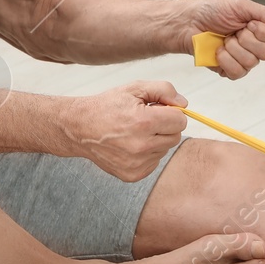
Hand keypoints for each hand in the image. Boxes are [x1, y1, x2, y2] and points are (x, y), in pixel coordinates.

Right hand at [67, 81, 188, 180]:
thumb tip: (184, 104)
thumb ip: (163, 90)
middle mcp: (141, 146)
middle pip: (175, 137)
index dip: (171, 112)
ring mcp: (136, 163)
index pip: (180, 120)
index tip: (158, 109)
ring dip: (156, 140)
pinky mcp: (132, 175)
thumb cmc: (108, 106)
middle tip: (146, 120)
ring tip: (135, 132)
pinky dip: (147, 154)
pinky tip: (131, 145)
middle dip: (166, 126)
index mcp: (144, 122)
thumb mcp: (134, 88)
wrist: (80, 128)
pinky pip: (154, 163)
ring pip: (164, 150)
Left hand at [182, 0, 264, 79]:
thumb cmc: (212, 11)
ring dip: (234, 48)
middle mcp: (255, 47)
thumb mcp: (241, 6)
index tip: (250, 24)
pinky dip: (226, 59)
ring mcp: (243, 60)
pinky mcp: (229, 70)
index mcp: (260, 30)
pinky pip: (237, 72)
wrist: (189, 22)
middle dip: (247, 40)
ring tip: (224, 39)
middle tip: (235, 31)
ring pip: (251, 63)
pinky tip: (218, 51)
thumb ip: (264, 13)